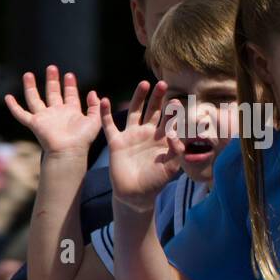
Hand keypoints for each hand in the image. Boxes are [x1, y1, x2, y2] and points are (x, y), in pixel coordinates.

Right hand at [4, 66, 101, 156]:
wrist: (69, 151)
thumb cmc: (83, 139)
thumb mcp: (95, 120)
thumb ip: (95, 106)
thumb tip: (93, 92)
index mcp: (71, 112)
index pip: (70, 95)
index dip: (70, 85)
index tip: (69, 75)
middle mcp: (56, 113)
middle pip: (52, 93)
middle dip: (52, 80)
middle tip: (51, 68)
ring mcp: (44, 118)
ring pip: (34, 99)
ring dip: (31, 87)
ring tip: (28, 74)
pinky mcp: (34, 124)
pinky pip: (21, 114)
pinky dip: (13, 107)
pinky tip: (7, 97)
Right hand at [100, 80, 181, 211]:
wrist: (135, 195)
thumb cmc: (155, 182)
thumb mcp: (170, 168)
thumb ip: (176, 151)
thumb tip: (176, 136)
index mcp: (161, 139)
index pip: (168, 121)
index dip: (172, 112)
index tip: (176, 102)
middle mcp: (147, 133)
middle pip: (153, 111)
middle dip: (158, 98)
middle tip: (163, 84)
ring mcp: (131, 136)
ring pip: (135, 112)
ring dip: (138, 98)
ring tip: (144, 84)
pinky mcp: (116, 142)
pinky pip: (109, 125)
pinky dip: (105, 114)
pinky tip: (103, 100)